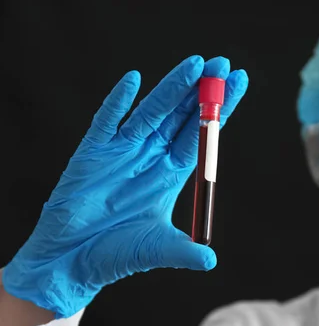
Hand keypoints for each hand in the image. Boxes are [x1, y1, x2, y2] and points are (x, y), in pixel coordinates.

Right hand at [2, 56, 248, 317]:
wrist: (72, 261)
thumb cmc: (117, 255)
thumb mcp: (158, 249)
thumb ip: (185, 252)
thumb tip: (211, 261)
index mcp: (172, 174)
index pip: (202, 136)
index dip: (221, 111)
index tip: (239, 84)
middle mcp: (152, 157)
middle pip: (183, 117)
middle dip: (203, 92)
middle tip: (223, 64)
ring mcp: (124, 151)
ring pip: (153, 112)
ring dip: (173, 88)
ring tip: (196, 65)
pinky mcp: (94, 151)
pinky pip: (107, 121)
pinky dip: (118, 102)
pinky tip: (133, 80)